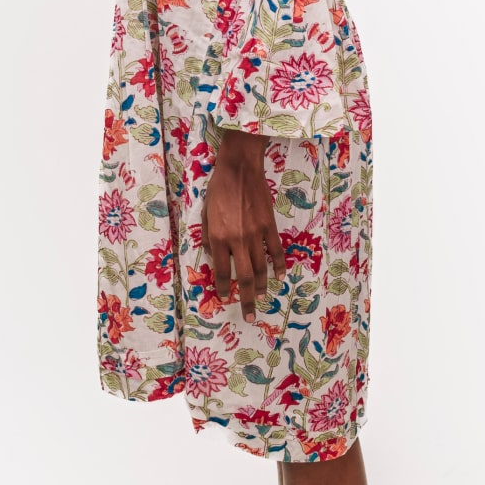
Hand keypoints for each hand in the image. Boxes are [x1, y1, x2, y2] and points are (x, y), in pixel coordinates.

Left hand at [201, 128, 287, 323]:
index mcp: (218, 238)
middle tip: (249, 315)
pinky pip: (275, 251)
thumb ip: (209, 238)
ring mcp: (255, 234)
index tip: (225, 298)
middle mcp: (237, 240)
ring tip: (261, 297)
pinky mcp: (269, 225)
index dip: (223, 288)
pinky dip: (278, 265)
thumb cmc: (218, 189)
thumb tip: (214, 256)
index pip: (222, 272)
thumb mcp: (205, 214)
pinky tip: (278, 276)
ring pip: (261, 268)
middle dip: (246, 299)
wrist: (240, 169)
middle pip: (244, 278)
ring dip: (261, 286)